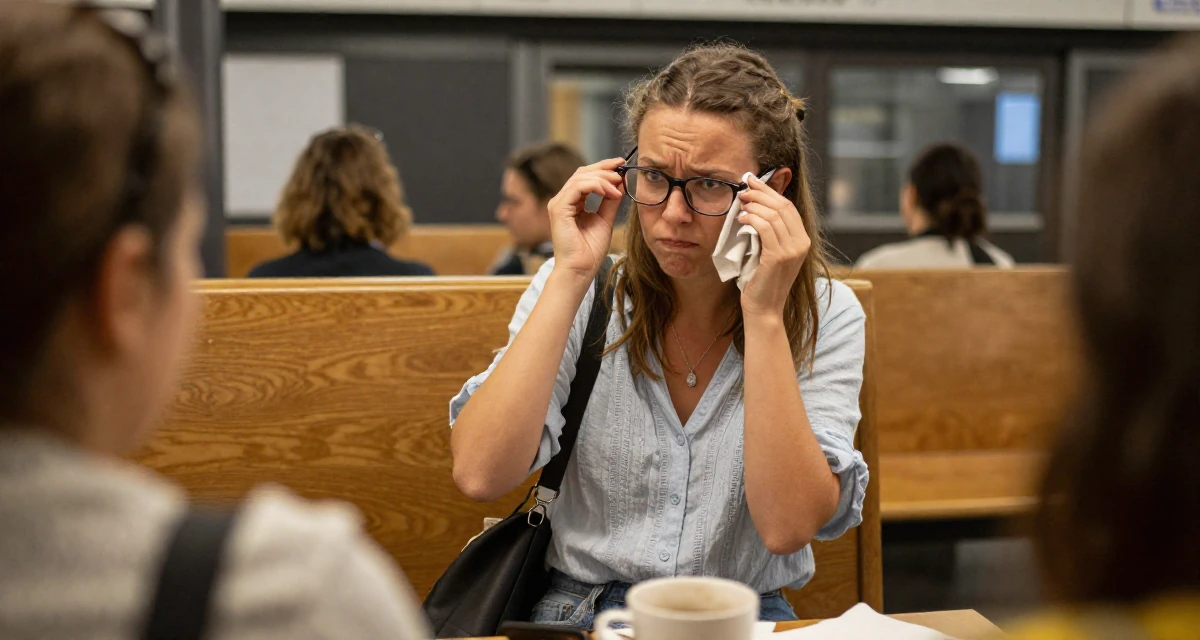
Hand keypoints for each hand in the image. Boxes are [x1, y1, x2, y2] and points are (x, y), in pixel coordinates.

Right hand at [546, 157, 625, 279]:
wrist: (581, 269)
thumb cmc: (590, 251)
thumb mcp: (605, 220)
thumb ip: (611, 201)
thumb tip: (621, 183)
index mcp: (572, 202)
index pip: (586, 177)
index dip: (603, 168)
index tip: (621, 164)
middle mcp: (563, 200)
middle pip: (582, 173)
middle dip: (604, 168)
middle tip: (622, 169)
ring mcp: (558, 203)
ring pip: (580, 178)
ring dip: (603, 178)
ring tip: (618, 184)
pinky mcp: (558, 209)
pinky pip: (577, 187)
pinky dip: (595, 185)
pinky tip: (609, 191)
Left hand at [735, 175, 810, 317]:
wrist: (764, 309)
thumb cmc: (762, 281)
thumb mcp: (770, 252)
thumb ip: (770, 232)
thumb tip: (756, 206)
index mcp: (803, 240)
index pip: (788, 207)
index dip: (770, 192)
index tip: (753, 181)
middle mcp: (802, 243)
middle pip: (783, 207)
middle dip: (762, 193)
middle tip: (744, 187)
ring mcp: (792, 250)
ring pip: (774, 215)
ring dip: (755, 204)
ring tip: (741, 201)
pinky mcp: (778, 257)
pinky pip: (765, 228)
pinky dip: (752, 219)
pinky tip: (741, 218)